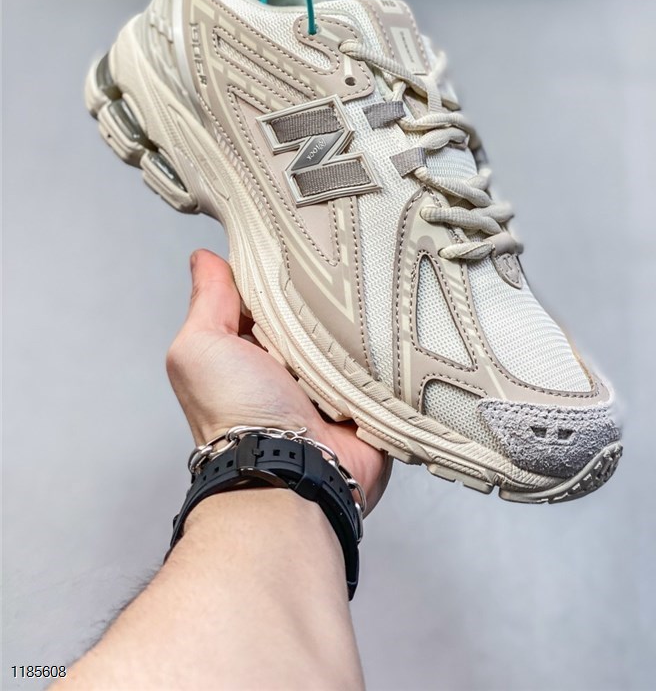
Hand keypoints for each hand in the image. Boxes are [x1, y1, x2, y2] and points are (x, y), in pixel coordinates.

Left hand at [167, 250, 389, 510]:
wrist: (291, 476)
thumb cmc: (237, 417)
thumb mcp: (201, 348)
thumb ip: (207, 302)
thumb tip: (205, 260)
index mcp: (250, 351)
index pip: (269, 294)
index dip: (281, 268)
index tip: (299, 237)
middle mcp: (290, 367)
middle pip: (316, 310)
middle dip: (328, 290)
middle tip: (344, 260)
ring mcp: (332, 384)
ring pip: (354, 333)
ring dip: (361, 319)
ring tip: (375, 288)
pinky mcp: (368, 400)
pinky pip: (386, 363)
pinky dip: (389, 348)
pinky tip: (396, 323)